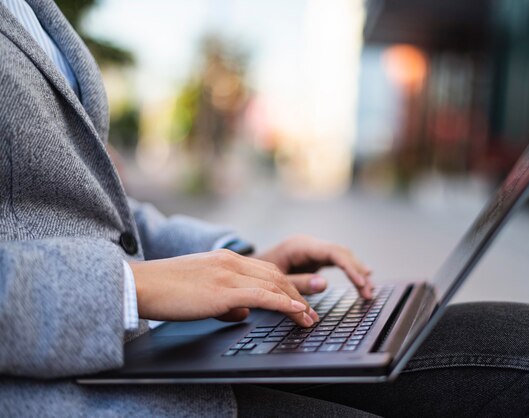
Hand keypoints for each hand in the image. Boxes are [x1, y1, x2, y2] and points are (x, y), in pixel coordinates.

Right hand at [129, 249, 319, 326]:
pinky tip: (297, 312)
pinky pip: (263, 296)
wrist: (140, 285)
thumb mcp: (200, 292)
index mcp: (226, 259)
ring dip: (296, 302)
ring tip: (309, 319)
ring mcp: (228, 274)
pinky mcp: (224, 290)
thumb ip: (225, 301)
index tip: (301, 300)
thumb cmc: (165, 291)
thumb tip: (244, 313)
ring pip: (274, 284)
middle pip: (276, 275)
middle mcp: (231, 262)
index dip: (287, 286)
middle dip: (298, 293)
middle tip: (312, 312)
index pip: (266, 270)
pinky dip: (284, 304)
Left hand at [255, 235, 372, 298]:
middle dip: (357, 272)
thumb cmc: (256, 274)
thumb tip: (323, 284)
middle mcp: (309, 244)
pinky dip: (350, 270)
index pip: (333, 252)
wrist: (245, 267)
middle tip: (369, 292)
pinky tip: (364, 277)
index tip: (361, 283)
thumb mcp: (275, 278)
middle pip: (341, 253)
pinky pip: (337, 261)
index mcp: (300, 246)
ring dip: (357, 272)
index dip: (350, 267)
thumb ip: (298, 282)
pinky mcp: (314, 257)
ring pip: (342, 256)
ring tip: (369, 291)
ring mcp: (313, 249)